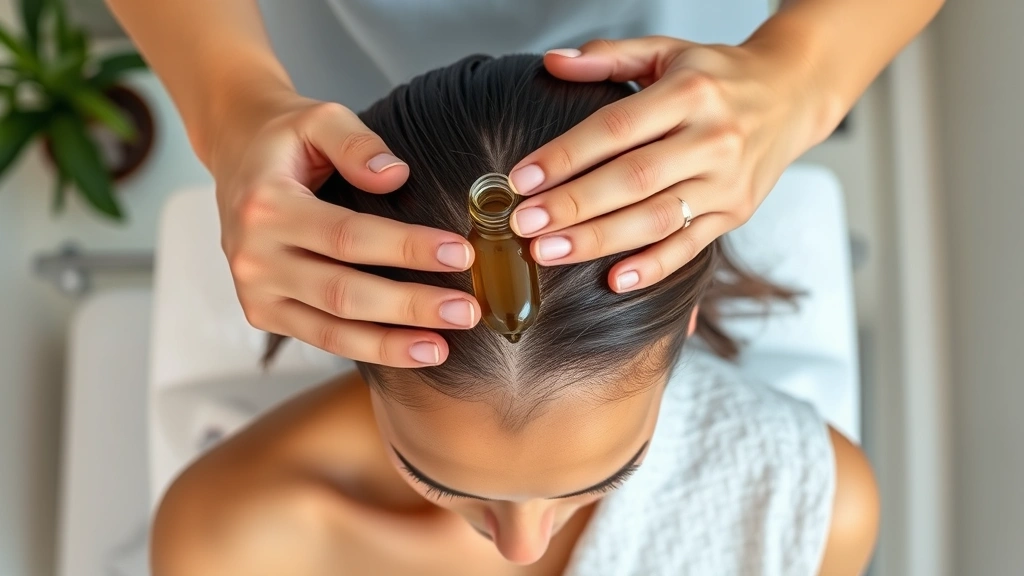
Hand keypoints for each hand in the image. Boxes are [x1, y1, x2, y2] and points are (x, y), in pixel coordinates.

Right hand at [209, 91, 479, 366]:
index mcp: (266, 205)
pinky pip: (321, 338)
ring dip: (390, 344)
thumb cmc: (287, 139)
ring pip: (330, 330)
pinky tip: (410, 351)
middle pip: (343, 292)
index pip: (348, 235)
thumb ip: (356, 143)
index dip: (407, 249)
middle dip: (409, 306)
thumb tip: (394, 175)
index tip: (461, 254)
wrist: (237, 155)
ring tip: (442, 348)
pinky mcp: (262, 313)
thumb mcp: (320, 118)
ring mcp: (255, 291)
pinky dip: (367, 349)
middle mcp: (254, 256)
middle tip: (465, 311)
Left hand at [507, 36, 829, 291]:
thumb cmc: (717, 75)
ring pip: (657, 219)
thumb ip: (609, 57)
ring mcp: (727, 181)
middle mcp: (713, 138)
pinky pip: (690, 246)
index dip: (566, 156)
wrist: (792, 94)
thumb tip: (552, 63)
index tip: (522, 179)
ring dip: (599, 239)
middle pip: (633, 180)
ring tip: (549, 252)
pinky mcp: (736, 213)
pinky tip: (614, 280)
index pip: (615, 128)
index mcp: (689, 92)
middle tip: (524, 225)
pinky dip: (653, 266)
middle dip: (573, 206)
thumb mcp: (666, 51)